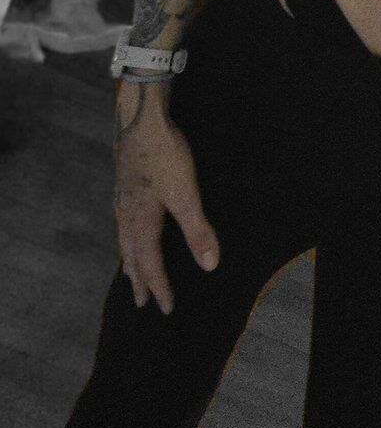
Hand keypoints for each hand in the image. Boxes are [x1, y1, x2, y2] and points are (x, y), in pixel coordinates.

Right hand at [113, 82, 219, 314]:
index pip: (151, 264)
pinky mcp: (126, 185)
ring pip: (125, 240)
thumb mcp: (186, 195)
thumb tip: (210, 265)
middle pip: (132, 256)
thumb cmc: (164, 156)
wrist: (141, 119)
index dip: (160, 287)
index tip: (167, 308)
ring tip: (131, 272)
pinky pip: (124, 223)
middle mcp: (127, 215)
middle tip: (140, 302)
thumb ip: (197, 231)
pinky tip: (133, 229)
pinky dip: (128, 238)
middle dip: (139, 280)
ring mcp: (123, 199)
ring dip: (131, 260)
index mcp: (141, 223)